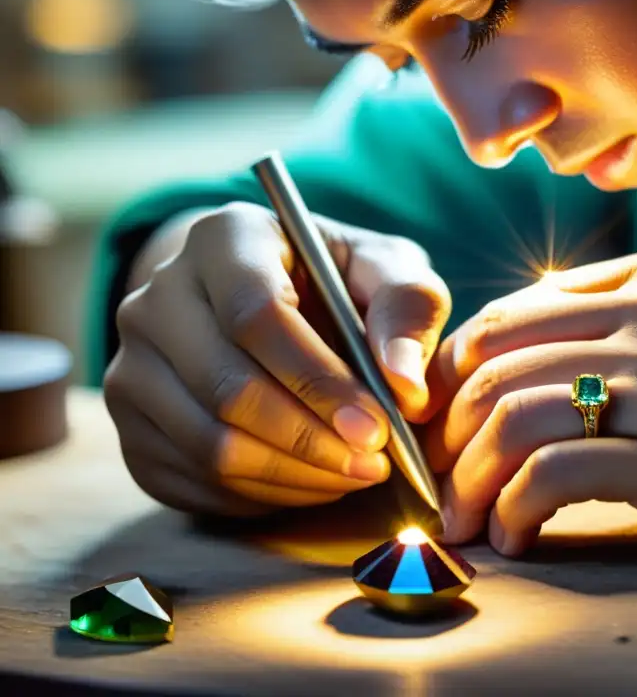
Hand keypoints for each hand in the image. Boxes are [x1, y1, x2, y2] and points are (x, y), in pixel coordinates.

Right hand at [105, 202, 450, 515]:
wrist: (271, 300)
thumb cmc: (339, 282)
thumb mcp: (388, 270)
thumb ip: (407, 310)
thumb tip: (405, 386)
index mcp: (224, 239)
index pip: (255, 314)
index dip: (318, 380)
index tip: (377, 425)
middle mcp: (157, 297)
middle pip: (227, 388)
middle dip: (312, 440)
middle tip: (375, 462)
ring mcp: (132, 365)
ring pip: (207, 444)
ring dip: (294, 475)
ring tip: (356, 473)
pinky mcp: (131, 426)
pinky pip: (194, 480)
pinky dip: (264, 495)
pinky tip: (315, 480)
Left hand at [426, 249, 636, 555]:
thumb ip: (634, 314)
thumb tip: (544, 341)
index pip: (513, 311)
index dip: (459, 367)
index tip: (443, 414)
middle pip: (497, 363)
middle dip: (448, 428)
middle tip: (437, 473)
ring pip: (513, 418)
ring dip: (469, 476)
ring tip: (462, 516)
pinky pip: (557, 478)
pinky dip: (515, 509)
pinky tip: (513, 534)